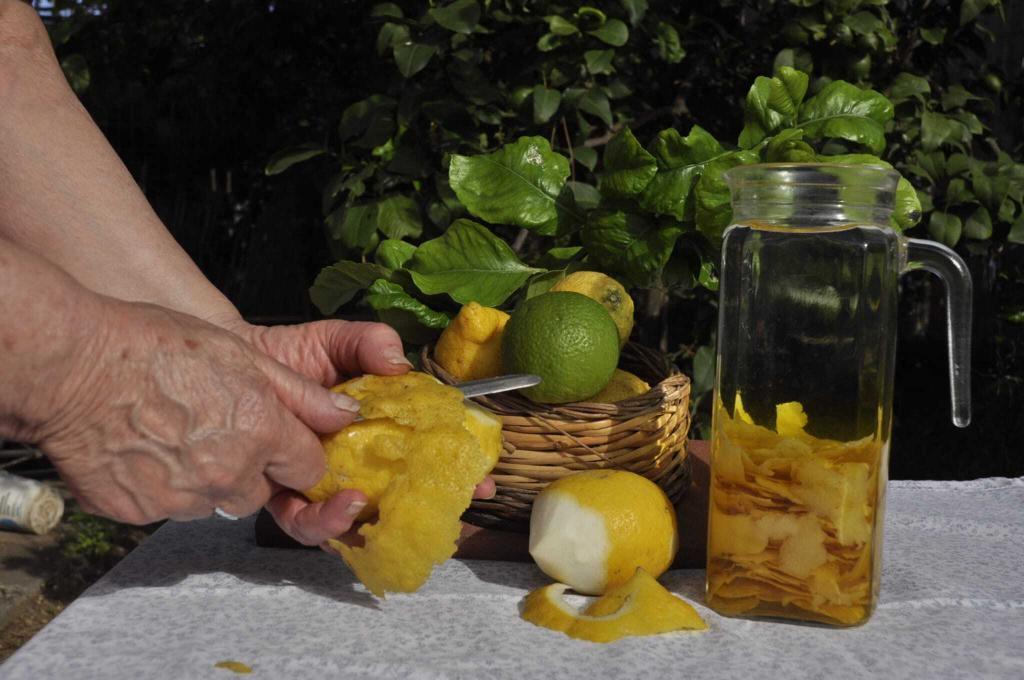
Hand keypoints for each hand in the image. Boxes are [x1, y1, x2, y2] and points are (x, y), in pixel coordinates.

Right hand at [38, 300, 361, 524]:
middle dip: (252, 469)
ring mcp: (183, 498)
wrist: (74, 366)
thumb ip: (300, 394)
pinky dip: (163, 486)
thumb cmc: (156, 348)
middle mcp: (229, 473)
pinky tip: (146, 448)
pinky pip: (169, 508)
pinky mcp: (142, 512)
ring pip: (215, 501)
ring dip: (207, 479)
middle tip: (218, 429)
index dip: (297, 453)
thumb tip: (344, 415)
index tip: (283, 441)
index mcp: (262, 432)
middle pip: (261, 491)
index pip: (309, 469)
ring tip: (177, 434)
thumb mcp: (243, 355)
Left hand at [218, 318, 496, 547]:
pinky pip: (302, 521)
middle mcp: (352, 464)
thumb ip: (371, 342)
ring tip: (361, 504)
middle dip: (425, 512)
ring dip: (360, 522)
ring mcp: (318, 483)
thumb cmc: (290, 352)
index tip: (483, 475)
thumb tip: (399, 362)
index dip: (456, 470)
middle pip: (396, 500)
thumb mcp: (338, 339)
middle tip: (446, 505)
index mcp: (375, 432)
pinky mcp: (280, 494)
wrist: (232, 358)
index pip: (423, 454)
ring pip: (348, 522)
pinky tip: (335, 503)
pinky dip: (321, 520)